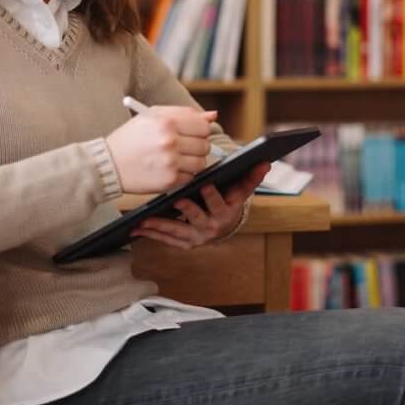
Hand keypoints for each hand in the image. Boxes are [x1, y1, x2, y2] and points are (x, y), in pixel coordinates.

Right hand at [106, 106, 216, 193]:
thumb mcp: (152, 116)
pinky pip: (191, 177)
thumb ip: (184, 114)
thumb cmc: (130, 138)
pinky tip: (169, 169)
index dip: (200, 130)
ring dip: (192, 161)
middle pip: (204, 145)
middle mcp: (170, 142)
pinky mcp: (169, 180)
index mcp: (167, 122)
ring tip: (175, 158)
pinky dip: (183, 174)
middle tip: (182, 147)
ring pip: (201, 162)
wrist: (108, 164)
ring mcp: (170, 162)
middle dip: (196, 146)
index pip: (203, 126)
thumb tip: (212, 116)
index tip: (193, 133)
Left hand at [131, 162, 270, 248]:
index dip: (212, 195)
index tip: (204, 184)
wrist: (223, 225)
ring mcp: (196, 237)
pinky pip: (166, 239)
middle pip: (196, 219)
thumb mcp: (240, 191)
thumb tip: (265, 163)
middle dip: (185, 211)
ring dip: (160, 226)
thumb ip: (251, 177)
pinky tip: (138, 227)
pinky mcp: (184, 242)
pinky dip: (152, 234)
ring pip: (177, 232)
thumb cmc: (228, 201)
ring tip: (144, 220)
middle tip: (175, 201)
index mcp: (225, 213)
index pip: (219, 204)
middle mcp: (211, 228)